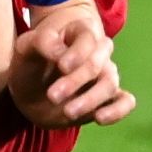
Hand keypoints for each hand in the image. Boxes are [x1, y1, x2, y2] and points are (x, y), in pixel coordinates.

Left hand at [9, 4, 135, 128]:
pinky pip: (125, 102)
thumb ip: (41, 42)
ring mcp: (105, 75)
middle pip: (99, 63)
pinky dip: (118, 110)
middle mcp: (98, 52)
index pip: (88, 39)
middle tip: (52, 96)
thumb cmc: (31, 61)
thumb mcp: (26, 46)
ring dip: (90, 99)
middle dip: (77, 80)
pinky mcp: (108, 98)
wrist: (30, 90)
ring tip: (67, 111)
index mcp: (80, 32)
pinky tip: (99, 118)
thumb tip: (59, 52)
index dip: (78, 53)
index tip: (61, 66)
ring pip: (110, 84)